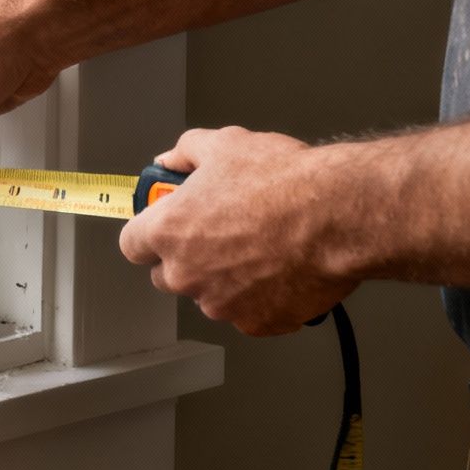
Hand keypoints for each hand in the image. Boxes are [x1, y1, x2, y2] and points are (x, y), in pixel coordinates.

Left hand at [118, 126, 361, 335]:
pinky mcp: (257, 324)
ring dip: (225, 279)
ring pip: (210, 296)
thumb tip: (170, 160)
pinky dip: (262, 298)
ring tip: (262, 248)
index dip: (149, 234)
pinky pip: (249, 314)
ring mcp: (221, 304)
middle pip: (167, 276)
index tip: (166, 225)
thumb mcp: (225, 145)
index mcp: (168, 232)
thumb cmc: (282, 181)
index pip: (132, 245)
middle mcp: (186, 275)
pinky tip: (282, 270)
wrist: (337, 216)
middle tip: (220, 234)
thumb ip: (185, 153)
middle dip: (185, 258)